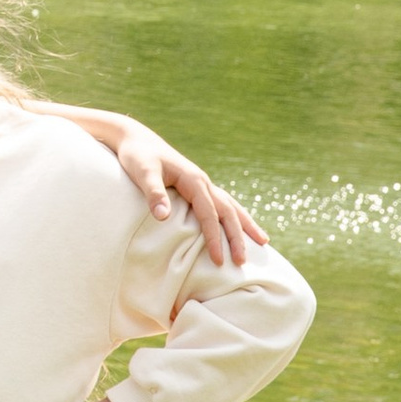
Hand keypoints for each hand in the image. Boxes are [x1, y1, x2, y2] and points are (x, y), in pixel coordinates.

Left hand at [109, 124, 265, 266]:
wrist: (137, 139)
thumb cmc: (137, 156)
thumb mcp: (142, 172)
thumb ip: (153, 193)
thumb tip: (163, 216)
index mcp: (193, 179)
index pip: (208, 213)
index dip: (213, 237)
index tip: (218, 259)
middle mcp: (203, 181)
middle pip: (227, 212)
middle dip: (236, 237)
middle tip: (242, 262)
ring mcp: (203, 184)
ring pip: (231, 206)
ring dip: (245, 225)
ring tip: (263, 242)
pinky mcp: (198, 186)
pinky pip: (223, 203)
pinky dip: (236, 215)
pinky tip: (241, 225)